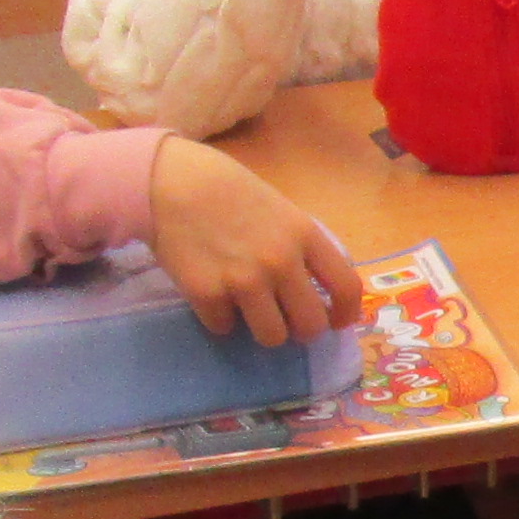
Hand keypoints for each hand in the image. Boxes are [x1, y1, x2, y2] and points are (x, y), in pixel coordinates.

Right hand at [148, 133, 366, 344]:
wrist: (172, 181)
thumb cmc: (228, 190)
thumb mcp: (281, 210)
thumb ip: (301, 247)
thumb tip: (314, 289)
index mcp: (305, 235)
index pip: (346, 287)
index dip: (345, 314)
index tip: (336, 322)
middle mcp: (281, 262)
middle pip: (311, 325)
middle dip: (301, 330)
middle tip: (286, 321)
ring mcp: (245, 281)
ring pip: (272, 337)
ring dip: (263, 330)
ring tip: (248, 311)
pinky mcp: (208, 295)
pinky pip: (225, 328)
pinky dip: (220, 318)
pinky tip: (212, 294)